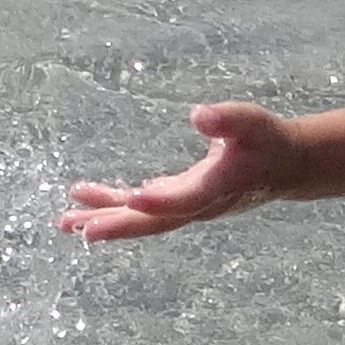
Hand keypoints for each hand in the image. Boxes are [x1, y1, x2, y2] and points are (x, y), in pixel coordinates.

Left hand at [61, 101, 299, 240]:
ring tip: (64, 222)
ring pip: (141, 219)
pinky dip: (113, 204)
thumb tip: (199, 114)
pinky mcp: (177, 199)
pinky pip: (141, 207)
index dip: (162, 200)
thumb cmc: (266, 141)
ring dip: (104, 219)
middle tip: (82, 230)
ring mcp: (185, 207)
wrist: (281, 167)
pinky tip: (84, 199)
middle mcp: (197, 206)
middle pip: (155, 222)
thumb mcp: (252, 124)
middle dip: (119, 225)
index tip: (134, 196)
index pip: (187, 199)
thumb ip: (228, 120)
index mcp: (216, 189)